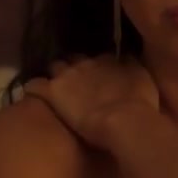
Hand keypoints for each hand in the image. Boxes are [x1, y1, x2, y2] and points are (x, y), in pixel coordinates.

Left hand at [21, 55, 159, 147]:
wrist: (123, 119)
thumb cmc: (141, 104)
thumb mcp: (145, 80)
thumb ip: (134, 68)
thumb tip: (129, 61)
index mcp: (109, 61)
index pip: (101, 58)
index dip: (99, 67)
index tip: (100, 75)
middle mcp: (87, 63)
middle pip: (75, 59)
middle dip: (74, 67)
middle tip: (76, 81)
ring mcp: (67, 76)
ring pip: (55, 67)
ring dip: (55, 75)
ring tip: (55, 86)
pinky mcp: (52, 92)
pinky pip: (34, 85)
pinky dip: (34, 88)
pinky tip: (32, 93)